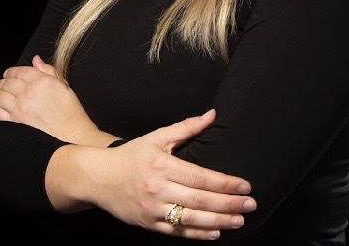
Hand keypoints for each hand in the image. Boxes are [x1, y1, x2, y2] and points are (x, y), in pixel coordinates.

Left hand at [0, 55, 113, 145]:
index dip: (11, 71)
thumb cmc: (70, 109)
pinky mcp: (16, 120)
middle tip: (1, 84)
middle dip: (2, 82)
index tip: (9, 74)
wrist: (71, 131)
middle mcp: (29, 92)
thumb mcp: (63, 84)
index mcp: (42, 81)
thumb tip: (35, 59)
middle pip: (6, 82)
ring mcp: (21, 107)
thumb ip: (48, 70)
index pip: (19, 71)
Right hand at [69, 109, 256, 239]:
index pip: (200, 177)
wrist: (97, 178)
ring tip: (239, 220)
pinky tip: (216, 232)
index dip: (225, 183)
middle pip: (199, 200)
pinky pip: (176, 231)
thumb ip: (187, 127)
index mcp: (162, 166)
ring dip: (218, 221)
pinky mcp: (147, 223)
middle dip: (228, 204)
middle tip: (250, 205)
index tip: (245, 186)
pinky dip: (197, 234)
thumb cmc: (131, 155)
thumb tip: (213, 114)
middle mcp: (158, 189)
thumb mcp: (157, 137)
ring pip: (191, 219)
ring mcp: (152, 209)